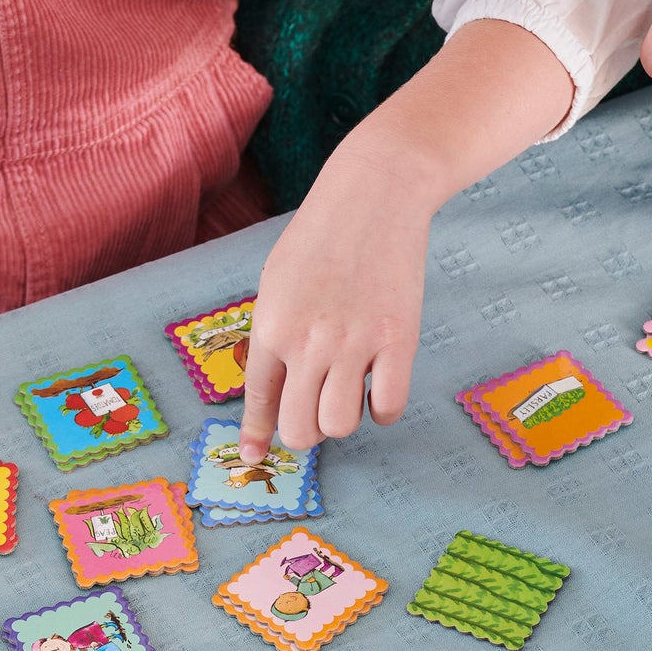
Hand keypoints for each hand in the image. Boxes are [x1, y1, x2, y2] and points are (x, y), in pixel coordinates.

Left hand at [240, 142, 428, 460]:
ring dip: (343, 420)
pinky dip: (382, 409)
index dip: (255, 435)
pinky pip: (387, 407)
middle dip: (305, 432)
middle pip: (299, 429)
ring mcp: (354, 343)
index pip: (259, 400)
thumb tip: (276, 391)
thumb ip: (274, 335)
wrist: (375, 193)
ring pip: (340, 426)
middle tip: (315, 412)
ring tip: (348, 392)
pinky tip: (379, 387)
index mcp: (271, 327)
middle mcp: (308, 342)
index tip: (253, 457)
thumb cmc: (321, 236)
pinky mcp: (398, 340)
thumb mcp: (277, 282)